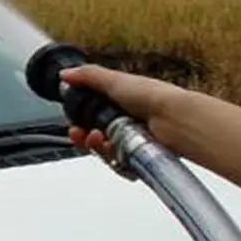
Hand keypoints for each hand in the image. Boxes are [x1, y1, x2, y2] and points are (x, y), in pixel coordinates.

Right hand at [58, 64, 188, 161]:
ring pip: (104, 152)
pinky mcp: (139, 158)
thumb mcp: (114, 80)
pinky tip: (114, 151)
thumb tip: (65, 74)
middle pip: (93, 136)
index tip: (73, 123)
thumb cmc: (152, 96)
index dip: (78, 120)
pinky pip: (118, 166)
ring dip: (96, 147)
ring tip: (100, 139)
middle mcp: (124, 122)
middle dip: (83, 136)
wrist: (174, 119)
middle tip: (81, 134)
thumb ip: (88, 76)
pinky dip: (113, 161)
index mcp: (118, 102)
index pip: (89, 116)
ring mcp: (131, 141)